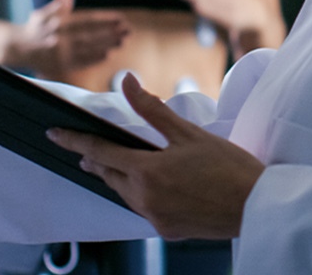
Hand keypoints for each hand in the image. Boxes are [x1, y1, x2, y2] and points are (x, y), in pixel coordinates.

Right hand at [17, 0, 129, 78]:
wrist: (18, 48)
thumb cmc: (35, 27)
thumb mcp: (42, 13)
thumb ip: (57, 4)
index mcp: (58, 22)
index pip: (87, 20)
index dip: (105, 19)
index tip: (121, 18)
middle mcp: (60, 38)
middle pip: (91, 35)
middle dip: (111, 33)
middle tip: (128, 31)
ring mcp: (61, 53)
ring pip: (89, 49)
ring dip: (107, 45)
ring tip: (123, 42)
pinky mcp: (60, 66)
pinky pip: (80, 62)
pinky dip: (94, 59)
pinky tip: (107, 55)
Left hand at [48, 73, 264, 240]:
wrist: (256, 206)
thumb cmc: (227, 166)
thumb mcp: (188, 132)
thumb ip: (151, 109)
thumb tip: (127, 81)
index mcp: (148, 172)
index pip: (100, 152)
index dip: (75, 141)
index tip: (55, 134)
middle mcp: (146, 199)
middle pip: (109, 175)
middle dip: (96, 160)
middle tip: (86, 148)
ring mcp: (156, 218)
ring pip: (124, 193)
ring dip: (117, 177)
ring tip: (115, 162)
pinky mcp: (167, 230)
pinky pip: (141, 208)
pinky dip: (137, 192)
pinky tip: (147, 183)